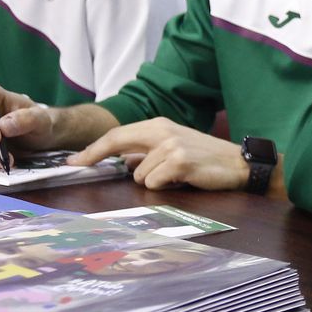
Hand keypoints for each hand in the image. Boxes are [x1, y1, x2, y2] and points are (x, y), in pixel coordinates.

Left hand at [68, 118, 255, 191]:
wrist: (239, 164)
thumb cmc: (206, 159)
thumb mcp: (174, 149)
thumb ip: (148, 153)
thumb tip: (126, 162)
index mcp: (159, 125)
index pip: (118, 134)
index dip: (93, 148)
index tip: (73, 161)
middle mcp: (162, 131)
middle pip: (116, 143)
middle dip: (94, 156)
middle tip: (77, 166)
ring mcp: (171, 145)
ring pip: (137, 174)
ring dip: (151, 181)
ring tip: (174, 177)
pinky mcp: (180, 161)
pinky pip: (153, 183)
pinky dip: (164, 186)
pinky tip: (182, 180)